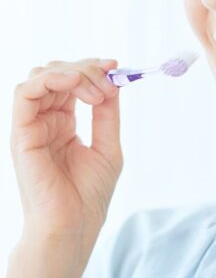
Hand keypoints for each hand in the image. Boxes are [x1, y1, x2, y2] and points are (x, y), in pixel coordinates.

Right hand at [11, 58, 122, 238]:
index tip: (116, 67)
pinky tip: (74, 82)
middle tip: (110, 81)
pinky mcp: (21, 133)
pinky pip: (25, 93)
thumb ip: (107, 113)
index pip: (73, 81)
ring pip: (42, 76)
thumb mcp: (107, 145)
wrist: (74, 226)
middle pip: (59, 73)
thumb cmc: (88, 194)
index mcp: (63, 121)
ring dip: (74, 73)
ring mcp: (32, 125)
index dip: (93, 69)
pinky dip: (49, 79)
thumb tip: (113, 80)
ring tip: (97, 92)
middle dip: (88, 70)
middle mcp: (45, 119)